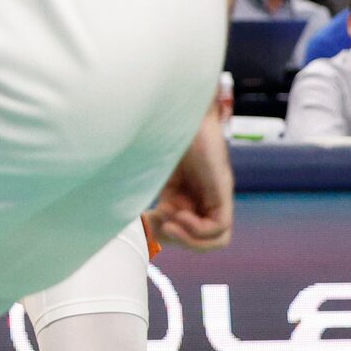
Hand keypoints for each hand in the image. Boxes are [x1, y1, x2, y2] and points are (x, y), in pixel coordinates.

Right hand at [148, 105, 233, 250]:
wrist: (178, 109)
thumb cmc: (161, 132)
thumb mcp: (151, 172)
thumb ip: (147, 191)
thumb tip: (129, 216)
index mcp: (189, 193)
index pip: (188, 231)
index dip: (166, 236)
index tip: (147, 225)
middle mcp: (207, 197)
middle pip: (205, 240)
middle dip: (179, 241)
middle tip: (159, 226)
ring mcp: (217, 194)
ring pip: (218, 238)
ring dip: (190, 239)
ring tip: (170, 223)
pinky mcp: (221, 189)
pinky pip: (219, 226)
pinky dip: (197, 228)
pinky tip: (177, 212)